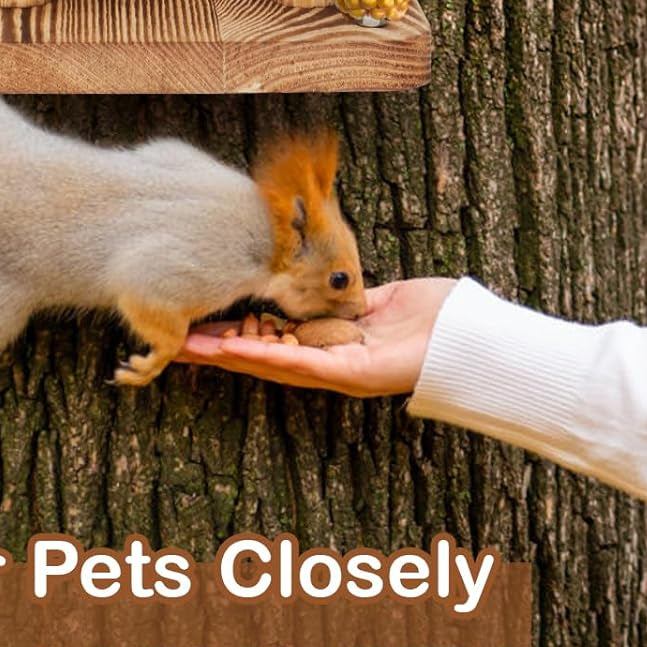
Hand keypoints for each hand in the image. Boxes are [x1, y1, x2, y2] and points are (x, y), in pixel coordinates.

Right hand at [178, 278, 456, 396]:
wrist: (473, 335)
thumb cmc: (436, 316)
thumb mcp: (378, 295)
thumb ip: (347, 292)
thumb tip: (324, 272)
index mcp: (332, 343)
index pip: (273, 339)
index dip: (234, 334)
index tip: (199, 325)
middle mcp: (328, 364)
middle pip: (261, 356)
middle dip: (217, 350)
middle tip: (173, 342)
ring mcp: (338, 372)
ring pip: (272, 364)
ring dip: (231, 356)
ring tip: (191, 348)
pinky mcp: (353, 374)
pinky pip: (304, 364)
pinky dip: (270, 355)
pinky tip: (240, 350)